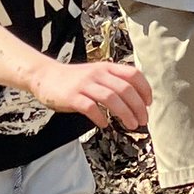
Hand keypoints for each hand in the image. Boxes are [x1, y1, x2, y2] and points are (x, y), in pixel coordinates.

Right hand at [30, 59, 151, 130]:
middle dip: (138, 107)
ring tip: (131, 125)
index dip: (145, 89)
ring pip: (111, 98)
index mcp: (106, 67)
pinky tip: (105, 124)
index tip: (148, 104)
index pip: (133, 74)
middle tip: (143, 121)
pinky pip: (90, 108)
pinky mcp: (72, 97)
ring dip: (125, 113)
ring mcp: (84, 85)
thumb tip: (137, 100)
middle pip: (125, 89)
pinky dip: (101, 117)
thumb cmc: (75, 79)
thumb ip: (114, 81)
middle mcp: (97, 74)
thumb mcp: (97, 74)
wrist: (45, 76)